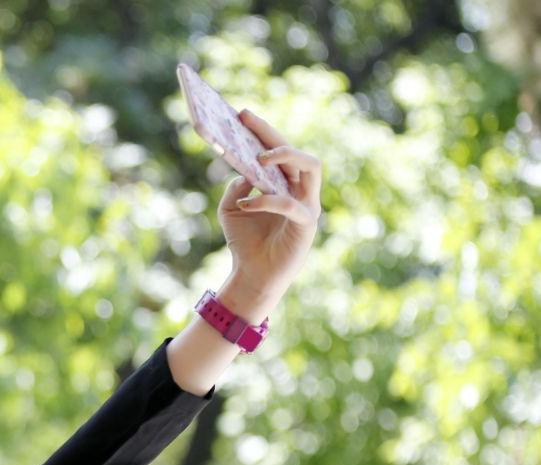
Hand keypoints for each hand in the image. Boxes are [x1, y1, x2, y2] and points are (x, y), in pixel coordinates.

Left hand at [216, 110, 321, 316]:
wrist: (252, 275)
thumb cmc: (244, 241)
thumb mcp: (231, 208)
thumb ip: (236, 187)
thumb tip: (242, 171)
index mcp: (284, 182)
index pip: (278, 149)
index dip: (262, 130)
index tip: (241, 114)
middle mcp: (301, 189)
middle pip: (297, 151)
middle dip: (272, 134)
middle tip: (247, 121)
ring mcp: (308, 204)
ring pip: (310, 167)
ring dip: (285, 156)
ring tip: (258, 157)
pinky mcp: (306, 224)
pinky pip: (291, 204)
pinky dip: (267, 200)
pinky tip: (246, 203)